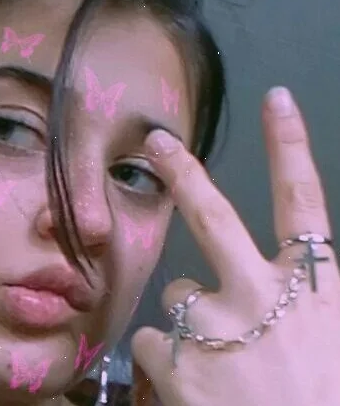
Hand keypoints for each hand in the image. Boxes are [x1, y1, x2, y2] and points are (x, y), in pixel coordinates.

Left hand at [131, 87, 339, 405]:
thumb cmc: (328, 398)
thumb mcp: (336, 338)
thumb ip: (316, 301)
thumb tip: (304, 269)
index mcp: (314, 292)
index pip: (305, 204)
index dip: (290, 147)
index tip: (278, 99)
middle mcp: (263, 297)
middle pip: (216, 217)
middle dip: (185, 173)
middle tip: (159, 140)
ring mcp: (217, 327)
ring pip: (179, 293)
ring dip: (189, 318)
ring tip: (216, 362)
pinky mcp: (177, 361)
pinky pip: (153, 341)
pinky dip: (164, 358)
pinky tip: (190, 387)